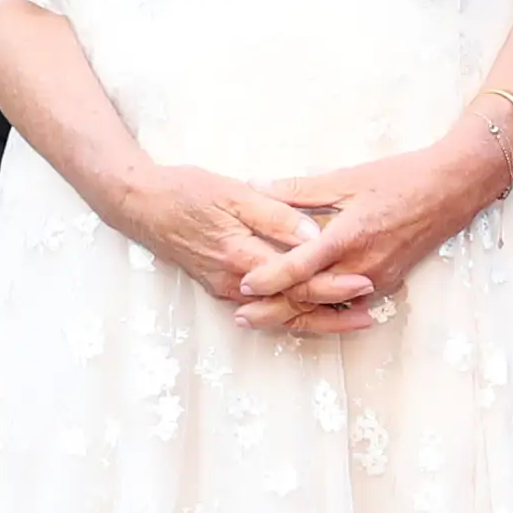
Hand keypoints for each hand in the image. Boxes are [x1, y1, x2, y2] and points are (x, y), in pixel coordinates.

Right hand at [110, 162, 356, 316]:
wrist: (140, 204)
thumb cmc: (186, 192)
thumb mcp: (234, 194)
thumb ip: (275, 214)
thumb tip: (313, 232)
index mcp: (242, 257)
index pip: (297, 281)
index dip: (334, 284)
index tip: (365, 283)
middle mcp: (236, 282)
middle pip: (293, 307)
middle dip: (334, 314)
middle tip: (372, 314)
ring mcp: (228, 288)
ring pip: (279, 313)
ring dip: (317, 318)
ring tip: (355, 319)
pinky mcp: (223, 286)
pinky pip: (265, 307)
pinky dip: (293, 311)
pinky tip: (317, 309)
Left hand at [228, 129, 512, 331]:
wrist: (454, 188)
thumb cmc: (402, 177)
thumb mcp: (348, 178)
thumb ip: (300, 189)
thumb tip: (258, 186)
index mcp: (349, 236)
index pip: (300, 267)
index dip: (270, 279)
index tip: (244, 286)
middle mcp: (363, 264)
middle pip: (310, 297)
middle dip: (274, 309)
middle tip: (242, 316)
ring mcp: (378, 277)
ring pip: (330, 305)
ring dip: (298, 313)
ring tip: (267, 317)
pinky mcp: (389, 281)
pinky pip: (350, 302)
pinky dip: (325, 309)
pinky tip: (307, 310)